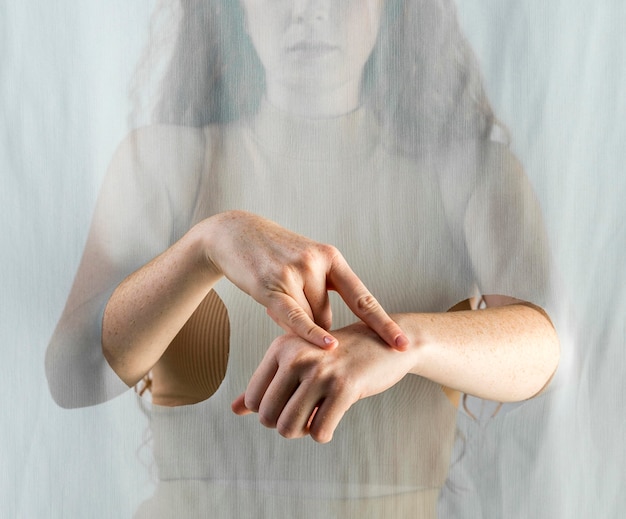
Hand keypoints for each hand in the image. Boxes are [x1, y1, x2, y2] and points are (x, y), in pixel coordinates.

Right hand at [202, 210, 407, 349]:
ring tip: (271, 296)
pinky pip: (296, 316)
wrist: (233, 233)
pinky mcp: (272, 283)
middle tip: (287, 303)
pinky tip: (328, 346)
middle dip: (310, 323)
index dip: (383, 324)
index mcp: (331, 257)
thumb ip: (317, 299)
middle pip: (326, 316)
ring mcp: (296, 271)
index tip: (403, 344)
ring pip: (307, 319)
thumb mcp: (303, 267)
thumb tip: (325, 337)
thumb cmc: (271, 255)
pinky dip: (311, 333)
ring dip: (291, 323)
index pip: (362, 298)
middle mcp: (318, 262)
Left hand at [231, 322, 414, 442]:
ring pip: (289, 428)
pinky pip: (319, 432)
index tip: (291, 403)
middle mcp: (297, 356)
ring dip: (302, 432)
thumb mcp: (299, 360)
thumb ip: (265, 384)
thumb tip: (234, 410)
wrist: (387, 342)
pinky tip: (333, 418)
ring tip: (316, 418)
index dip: (270, 412)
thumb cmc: (338, 355)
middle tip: (306, 414)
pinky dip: (323, 434)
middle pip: (268, 417)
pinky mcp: (345, 387)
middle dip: (285, 424)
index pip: (254, 399)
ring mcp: (321, 371)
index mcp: (281, 347)